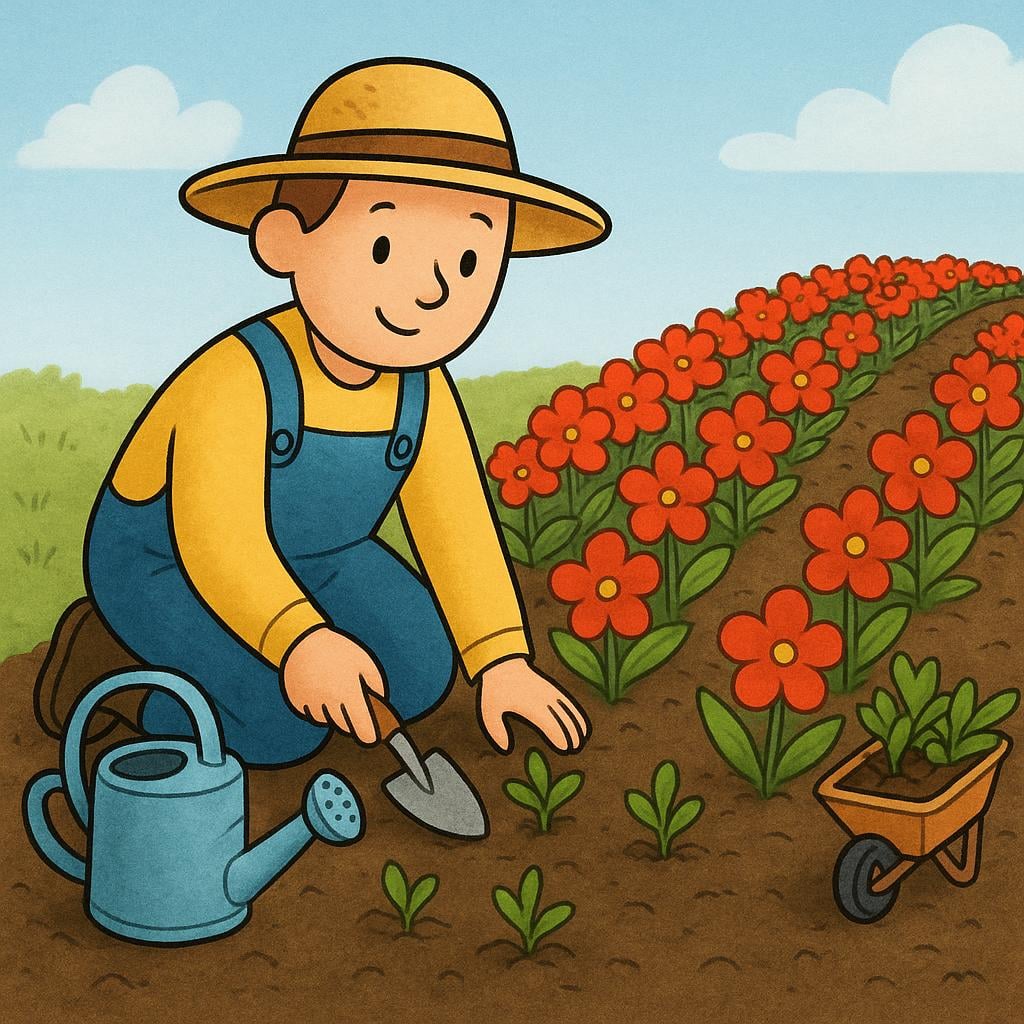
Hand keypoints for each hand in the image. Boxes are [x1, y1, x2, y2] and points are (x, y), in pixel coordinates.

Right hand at [281, 626, 385, 744]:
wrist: (302, 640)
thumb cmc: (338, 650)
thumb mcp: (365, 662)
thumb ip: (377, 686)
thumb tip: (379, 703)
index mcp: (350, 694)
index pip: (363, 730)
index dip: (369, 734)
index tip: (373, 736)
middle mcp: (330, 704)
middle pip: (345, 727)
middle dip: (351, 718)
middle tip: (351, 699)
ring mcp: (312, 705)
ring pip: (328, 720)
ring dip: (333, 712)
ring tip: (332, 687)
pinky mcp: (298, 704)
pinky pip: (312, 714)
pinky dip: (317, 707)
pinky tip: (318, 687)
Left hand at [477, 657, 589, 753]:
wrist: (501, 662)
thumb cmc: (495, 690)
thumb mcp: (489, 711)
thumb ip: (496, 732)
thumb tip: (507, 748)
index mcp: (530, 706)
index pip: (550, 723)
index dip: (559, 736)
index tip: (564, 748)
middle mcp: (543, 699)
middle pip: (562, 718)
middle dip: (570, 734)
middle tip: (574, 749)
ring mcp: (549, 692)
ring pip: (568, 710)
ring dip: (576, 724)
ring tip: (581, 740)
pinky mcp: (550, 688)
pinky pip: (567, 701)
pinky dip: (576, 713)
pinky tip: (581, 723)